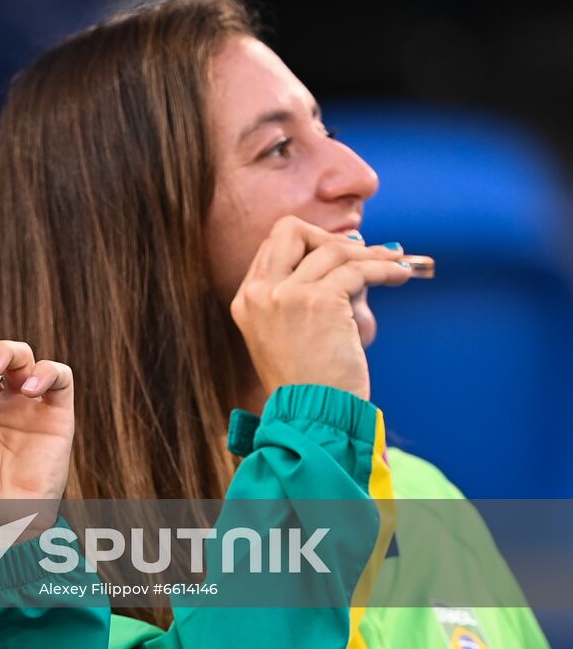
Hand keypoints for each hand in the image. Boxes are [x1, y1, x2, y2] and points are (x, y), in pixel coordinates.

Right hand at [231, 216, 411, 400]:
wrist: (313, 417)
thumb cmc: (311, 383)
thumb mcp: (296, 331)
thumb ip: (311, 291)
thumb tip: (354, 251)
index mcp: (246, 300)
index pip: (272, 247)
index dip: (309, 245)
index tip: (341, 255)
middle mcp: (259, 292)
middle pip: (290, 230)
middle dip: (329, 237)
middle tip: (361, 254)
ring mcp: (285, 294)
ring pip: (333, 248)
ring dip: (371, 253)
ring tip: (396, 264)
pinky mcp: (318, 301)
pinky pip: (359, 268)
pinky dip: (386, 268)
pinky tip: (401, 275)